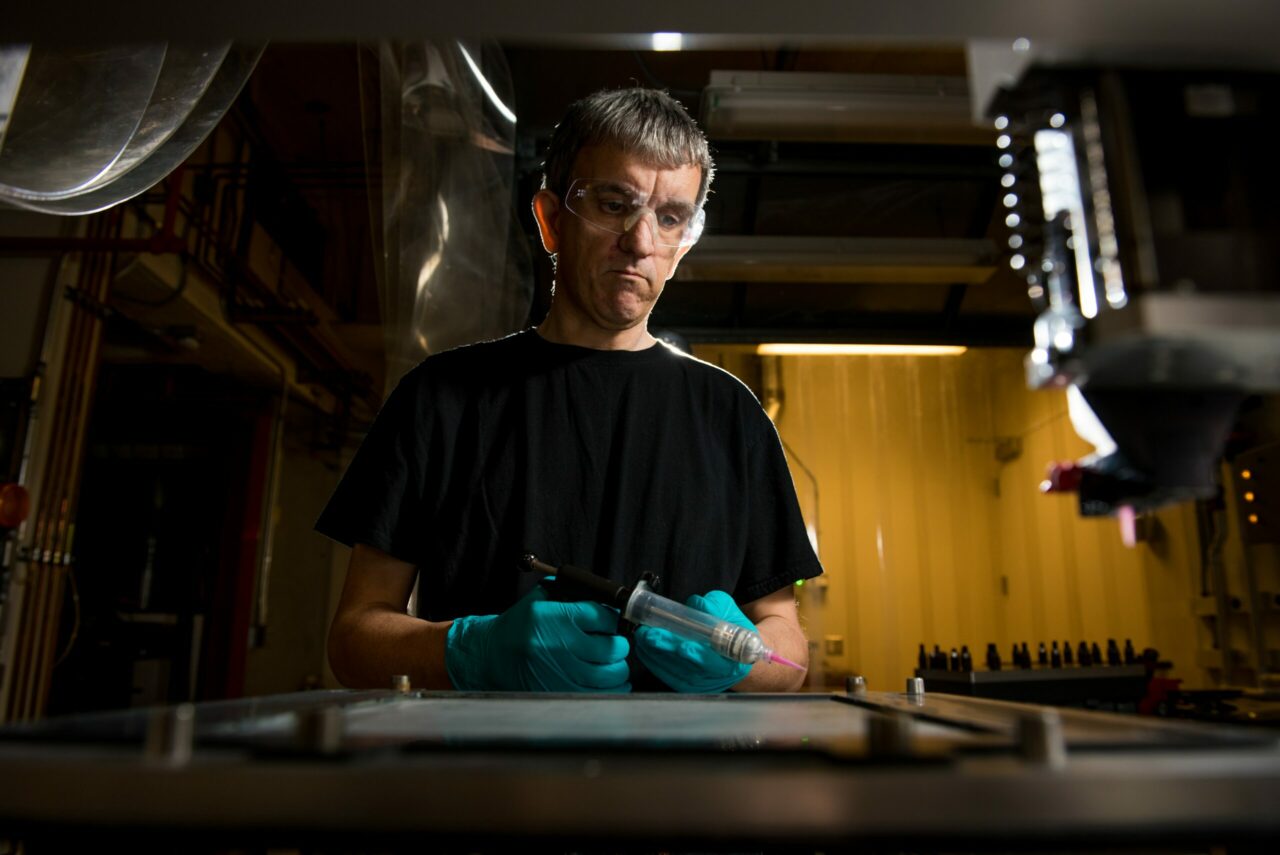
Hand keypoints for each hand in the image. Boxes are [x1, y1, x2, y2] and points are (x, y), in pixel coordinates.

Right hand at [444, 582, 629, 691]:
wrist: (491, 655)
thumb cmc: (519, 625)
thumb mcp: (541, 598)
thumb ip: (573, 593)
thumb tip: (609, 598)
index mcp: (555, 617)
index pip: (604, 617)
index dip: (614, 620)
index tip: (614, 624)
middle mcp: (558, 644)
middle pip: (612, 647)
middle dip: (619, 644)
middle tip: (615, 643)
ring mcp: (559, 671)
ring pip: (610, 673)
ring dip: (618, 668)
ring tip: (612, 662)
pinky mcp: (559, 691)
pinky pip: (599, 693)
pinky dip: (612, 688)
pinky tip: (609, 680)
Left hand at [634, 590, 754, 692]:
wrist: (733, 652)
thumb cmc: (732, 631)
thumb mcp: (730, 613)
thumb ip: (716, 607)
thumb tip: (698, 604)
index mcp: (731, 661)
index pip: (713, 662)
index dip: (698, 656)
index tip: (683, 647)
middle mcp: (714, 677)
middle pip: (688, 668)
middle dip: (667, 650)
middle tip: (651, 635)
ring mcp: (698, 683)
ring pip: (674, 672)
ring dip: (655, 654)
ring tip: (643, 636)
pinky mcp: (685, 684)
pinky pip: (666, 675)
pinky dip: (653, 661)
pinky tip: (644, 648)